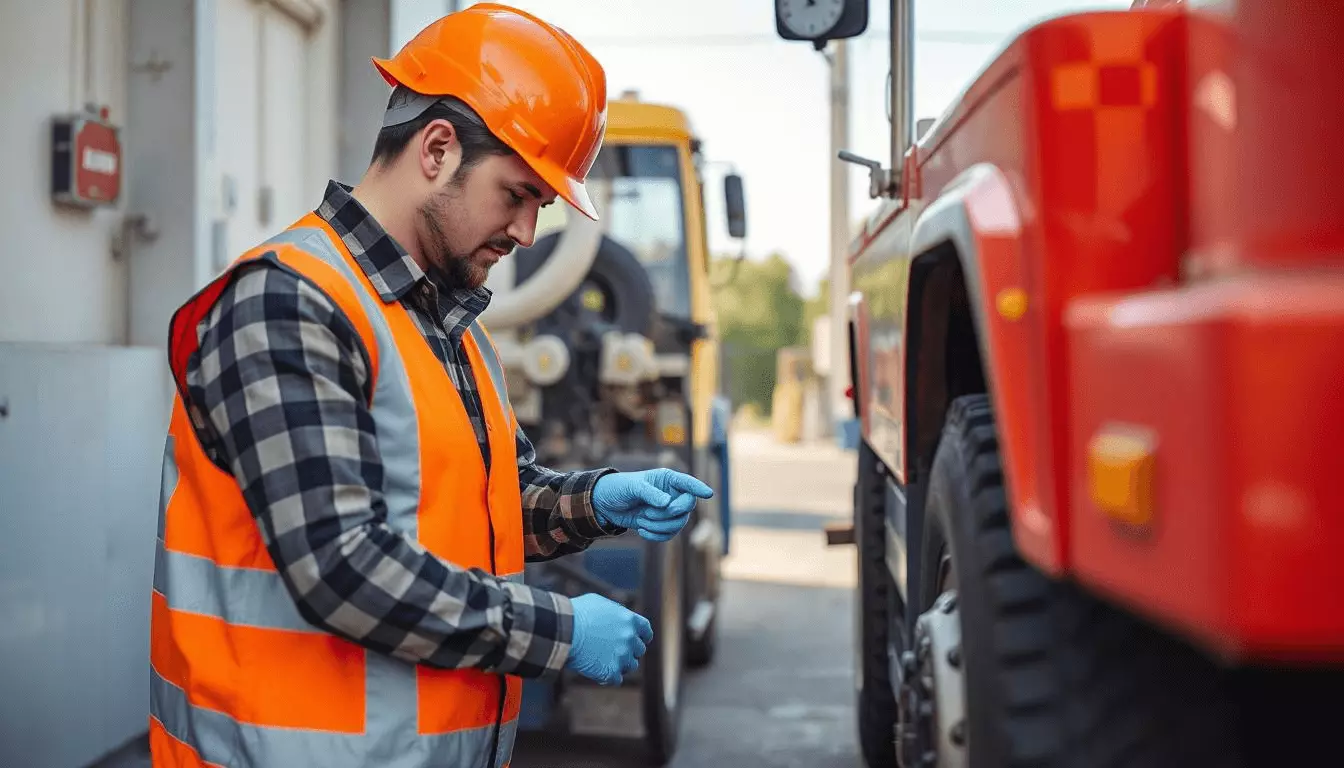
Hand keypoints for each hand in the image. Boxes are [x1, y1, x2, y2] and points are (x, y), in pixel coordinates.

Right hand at [565, 594, 652, 684]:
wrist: (563, 630)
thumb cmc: (576, 613)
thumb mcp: (599, 604)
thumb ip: (614, 613)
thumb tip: (615, 618)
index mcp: (630, 620)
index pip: (646, 631)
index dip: (642, 637)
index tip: (639, 640)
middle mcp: (630, 638)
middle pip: (639, 650)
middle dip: (629, 651)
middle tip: (614, 651)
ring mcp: (622, 656)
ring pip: (630, 666)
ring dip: (620, 664)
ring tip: (604, 662)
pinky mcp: (611, 671)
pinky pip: (616, 679)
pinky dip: (608, 677)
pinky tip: (597, 673)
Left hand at [592, 469, 713, 541]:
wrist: (606, 505)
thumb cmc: (620, 488)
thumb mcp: (633, 487)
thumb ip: (650, 493)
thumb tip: (667, 503)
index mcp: (667, 479)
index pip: (688, 483)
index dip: (698, 488)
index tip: (708, 494)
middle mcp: (672, 494)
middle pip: (687, 506)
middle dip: (670, 513)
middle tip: (649, 512)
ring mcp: (668, 510)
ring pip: (679, 523)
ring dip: (660, 525)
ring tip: (641, 519)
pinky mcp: (662, 524)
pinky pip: (669, 534)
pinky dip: (656, 535)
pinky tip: (641, 530)